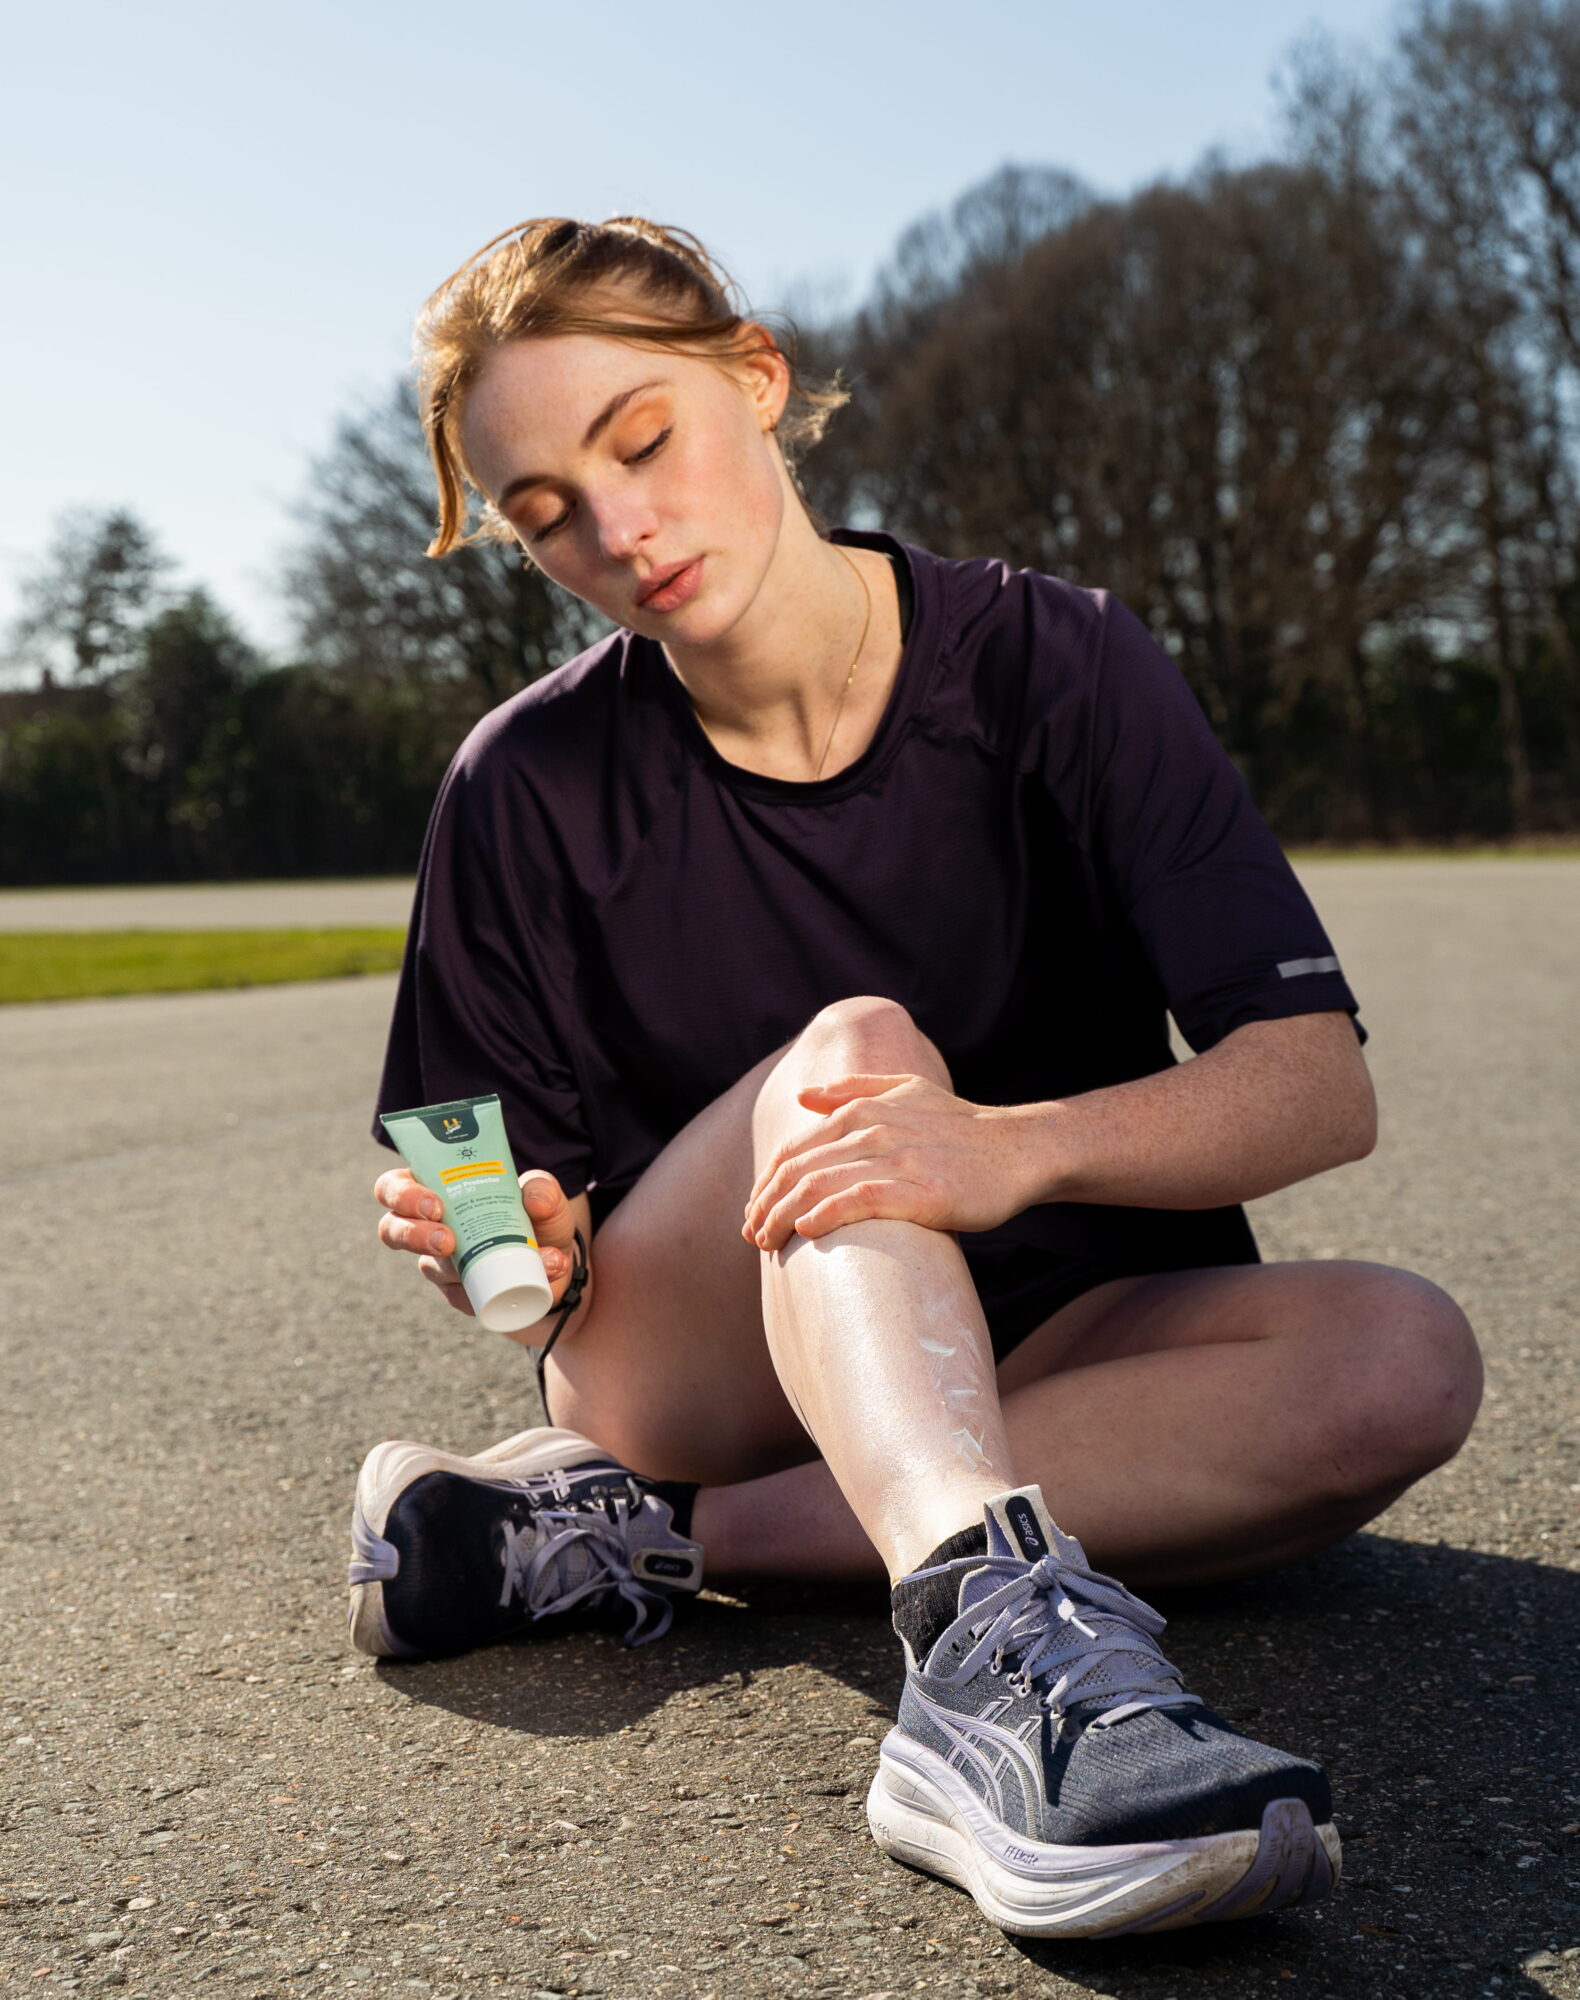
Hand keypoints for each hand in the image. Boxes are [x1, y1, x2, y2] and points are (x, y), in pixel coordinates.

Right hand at [373, 1164, 586, 1315]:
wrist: (559, 1269)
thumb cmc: (540, 1222)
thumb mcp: (547, 1199)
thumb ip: (542, 1190)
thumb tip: (534, 1201)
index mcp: (438, 1190)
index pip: (394, 1186)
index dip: (402, 1194)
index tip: (435, 1205)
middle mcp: (428, 1227)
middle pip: (391, 1229)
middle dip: (412, 1235)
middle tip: (447, 1241)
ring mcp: (440, 1265)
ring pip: (429, 1268)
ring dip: (459, 1267)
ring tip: (495, 1260)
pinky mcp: (458, 1294)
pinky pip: (462, 1297)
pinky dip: (493, 1289)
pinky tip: (524, 1282)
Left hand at [741, 1073, 1036, 1252]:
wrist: (1017, 1149)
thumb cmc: (959, 1126)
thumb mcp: (907, 1090)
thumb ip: (853, 1088)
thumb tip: (803, 1095)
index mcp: (863, 1109)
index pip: (795, 1149)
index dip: (766, 1182)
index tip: (753, 1211)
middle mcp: (874, 1129)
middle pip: (799, 1170)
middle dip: (766, 1205)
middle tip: (751, 1235)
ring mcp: (898, 1159)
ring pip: (820, 1186)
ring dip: (785, 1216)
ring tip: (767, 1242)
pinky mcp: (921, 1190)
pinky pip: (861, 1200)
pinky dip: (826, 1214)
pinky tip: (808, 1231)